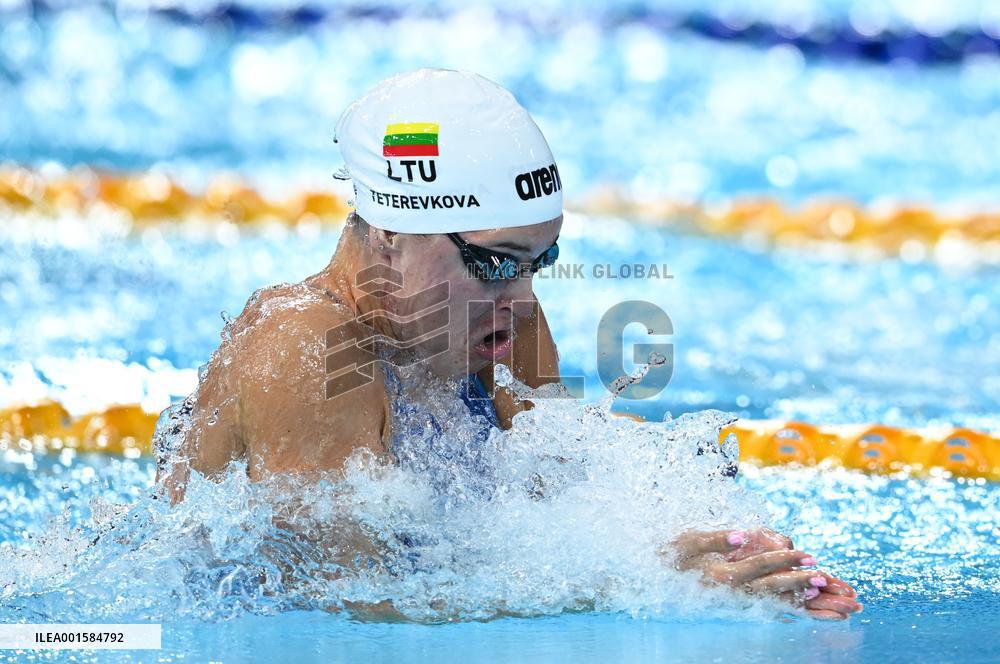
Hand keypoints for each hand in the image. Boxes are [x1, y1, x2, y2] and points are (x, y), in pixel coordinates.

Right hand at [669, 527, 862, 619]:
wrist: (655, 581)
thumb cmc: (672, 556)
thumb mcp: (689, 541)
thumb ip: (717, 539)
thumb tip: (744, 533)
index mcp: (723, 576)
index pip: (761, 565)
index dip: (786, 559)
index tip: (810, 555)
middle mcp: (733, 593)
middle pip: (774, 588)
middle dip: (801, 584)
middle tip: (826, 579)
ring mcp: (736, 602)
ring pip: (775, 603)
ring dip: (803, 603)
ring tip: (829, 602)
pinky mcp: (738, 605)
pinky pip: (769, 610)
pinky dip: (791, 610)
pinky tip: (807, 611)